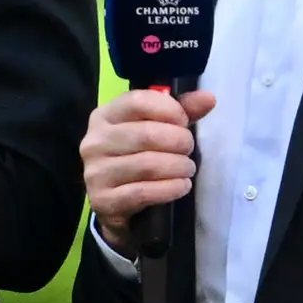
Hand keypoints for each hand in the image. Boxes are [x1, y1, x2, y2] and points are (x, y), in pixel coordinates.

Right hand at [83, 88, 206, 242]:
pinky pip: (144, 192)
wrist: (115, 204)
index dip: (169, 109)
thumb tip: (208, 98)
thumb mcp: (156, 129)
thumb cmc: (137, 159)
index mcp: (104, 116)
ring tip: (187, 170)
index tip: (184, 122)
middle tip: (189, 150)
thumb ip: (180, 112)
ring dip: (177, 167)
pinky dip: (170, 189)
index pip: (137, 102)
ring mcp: (95, 172)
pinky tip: (181, 186)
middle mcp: (94, 142)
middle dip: (178, 141)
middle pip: (145, 134)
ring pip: (146, 164)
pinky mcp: (102, 200)